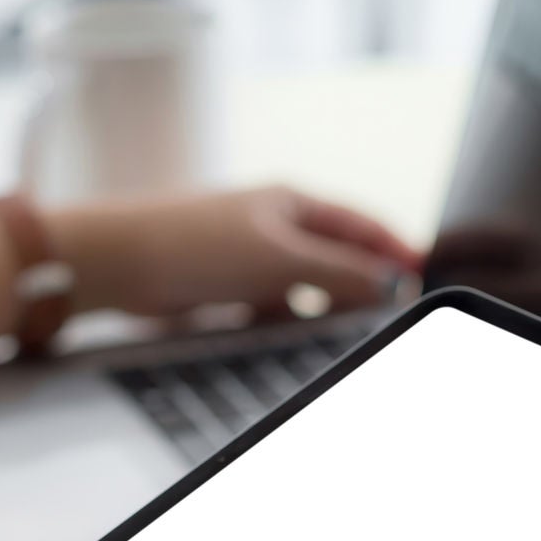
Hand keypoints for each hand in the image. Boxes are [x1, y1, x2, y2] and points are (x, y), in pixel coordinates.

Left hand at [53, 185, 423, 317]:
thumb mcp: (281, 260)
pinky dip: (283, 323)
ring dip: (319, 310)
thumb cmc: (196, 245)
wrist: (120, 263)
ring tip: (336, 336)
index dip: (393, 250)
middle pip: (335, 258)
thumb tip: (389, 284)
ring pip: (303, 289)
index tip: (420, 278)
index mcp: (293, 203)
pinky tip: (283, 338)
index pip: (360, 224)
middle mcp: (274, 225)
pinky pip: (271, 309)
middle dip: (359, 287)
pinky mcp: (226, 289)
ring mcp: (249, 257)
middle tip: (382, 318)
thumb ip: (338, 274)